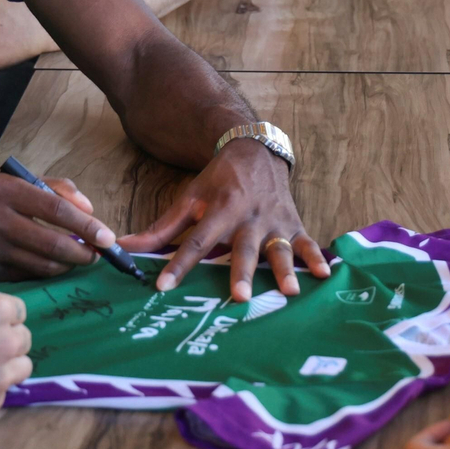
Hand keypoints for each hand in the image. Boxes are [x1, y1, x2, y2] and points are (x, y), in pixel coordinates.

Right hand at [0, 172, 112, 279]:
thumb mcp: (12, 179)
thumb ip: (54, 188)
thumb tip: (88, 210)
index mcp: (6, 190)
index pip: (56, 209)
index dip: (86, 225)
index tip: (107, 236)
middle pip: (53, 243)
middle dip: (82, 253)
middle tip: (96, 254)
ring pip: (41, 265)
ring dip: (66, 265)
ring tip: (76, 259)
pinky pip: (24, 276)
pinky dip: (43, 273)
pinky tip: (50, 266)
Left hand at [119, 139, 329, 301]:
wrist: (255, 151)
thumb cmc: (218, 182)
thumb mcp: (189, 199)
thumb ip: (162, 228)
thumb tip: (125, 245)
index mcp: (219, 210)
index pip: (197, 242)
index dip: (179, 264)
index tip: (164, 285)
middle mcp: (248, 218)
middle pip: (243, 250)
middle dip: (241, 273)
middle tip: (239, 297)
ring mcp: (274, 222)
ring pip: (279, 249)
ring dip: (284, 270)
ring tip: (289, 291)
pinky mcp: (293, 224)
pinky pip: (307, 243)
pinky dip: (316, 258)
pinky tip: (325, 275)